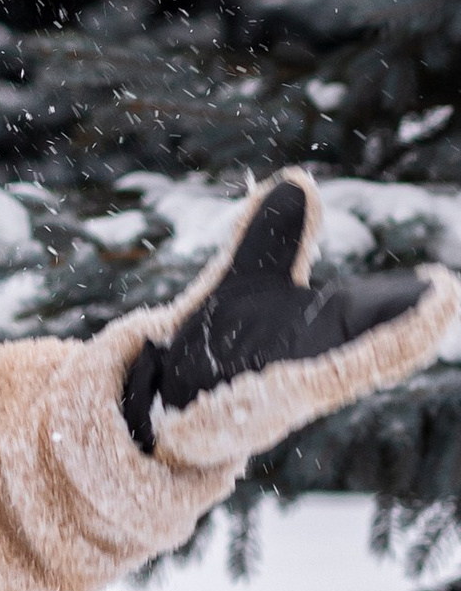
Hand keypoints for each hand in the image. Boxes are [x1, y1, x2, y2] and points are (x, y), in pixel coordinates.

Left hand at [123, 174, 445, 455]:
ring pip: (346, 371)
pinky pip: (295, 391)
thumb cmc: (214, 347)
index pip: (373, 313)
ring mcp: (288, 392)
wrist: (158, 400)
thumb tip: (300, 181)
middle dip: (410, 326)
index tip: (443, 286)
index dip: (408, 302)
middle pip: (371, 344)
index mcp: (321, 334)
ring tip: (433, 312)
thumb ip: (273, 237)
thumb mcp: (245, 280)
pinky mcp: (255, 409)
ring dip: (388, 348)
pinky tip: (342, 361)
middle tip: (447, 297)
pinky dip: (323, 375)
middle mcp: (315, 365)